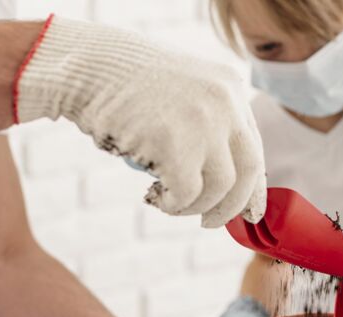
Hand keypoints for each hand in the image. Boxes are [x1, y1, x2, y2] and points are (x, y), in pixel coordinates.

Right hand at [14, 16, 265, 227]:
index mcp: (231, 87)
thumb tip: (230, 180)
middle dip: (230, 206)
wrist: (88, 66)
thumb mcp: (184, 90)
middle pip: (247, 171)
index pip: (253, 147)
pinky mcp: (176, 143)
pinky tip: (155, 198)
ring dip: (194, 207)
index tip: (247, 212)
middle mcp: (226, 103)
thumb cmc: (127, 85)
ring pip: (219, 187)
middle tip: (210, 223)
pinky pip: (187, 192)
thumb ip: (211, 122)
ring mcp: (203, 122)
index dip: (252, 187)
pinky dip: (173, 205)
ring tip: (170, 204)